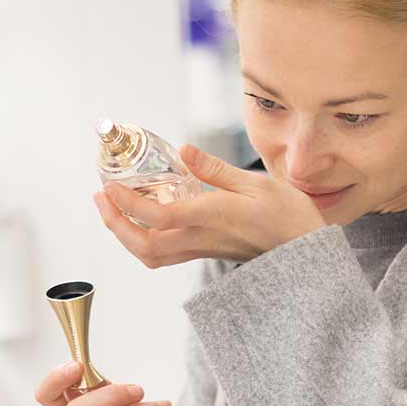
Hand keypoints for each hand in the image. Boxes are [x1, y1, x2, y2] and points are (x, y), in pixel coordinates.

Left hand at [92, 144, 325, 267]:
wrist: (304, 252)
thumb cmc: (287, 215)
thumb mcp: (255, 182)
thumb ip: (215, 168)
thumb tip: (185, 150)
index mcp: (212, 216)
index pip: (158, 216)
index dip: (127, 203)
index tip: (111, 186)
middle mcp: (201, 238)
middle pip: (144, 244)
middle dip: (115, 224)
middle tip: (101, 198)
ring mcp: (201, 250)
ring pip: (150, 255)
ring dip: (124, 236)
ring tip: (113, 209)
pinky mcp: (204, 253)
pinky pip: (163, 256)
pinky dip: (142, 241)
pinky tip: (140, 220)